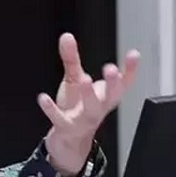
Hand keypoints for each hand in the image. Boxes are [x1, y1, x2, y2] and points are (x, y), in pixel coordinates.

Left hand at [37, 33, 139, 176]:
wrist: (69, 140)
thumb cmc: (76, 107)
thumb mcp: (74, 80)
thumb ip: (71, 58)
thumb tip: (66, 36)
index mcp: (104, 97)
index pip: (122, 83)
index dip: (130, 70)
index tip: (134, 54)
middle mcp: (98, 108)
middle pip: (111, 97)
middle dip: (113, 83)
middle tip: (112, 69)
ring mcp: (83, 119)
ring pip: (90, 109)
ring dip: (89, 95)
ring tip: (84, 79)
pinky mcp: (66, 127)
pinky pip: (59, 119)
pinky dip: (51, 109)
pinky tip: (42, 98)